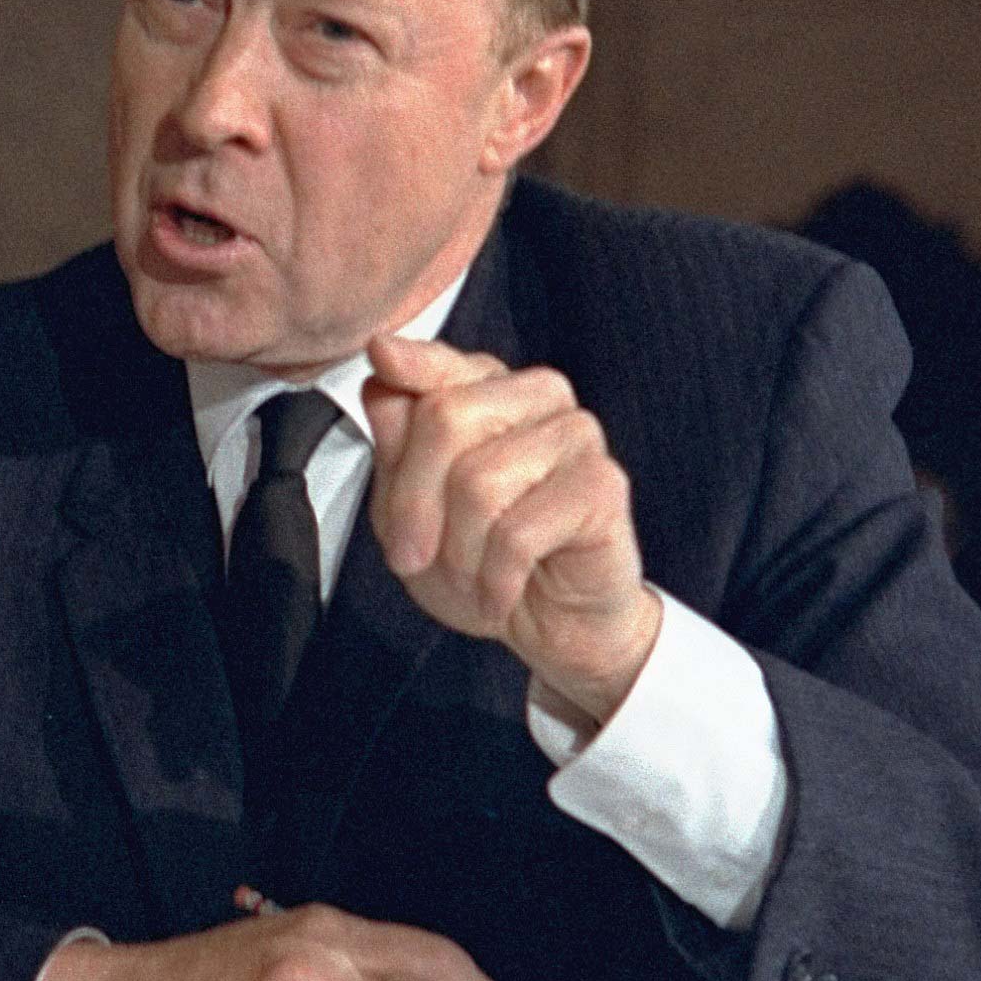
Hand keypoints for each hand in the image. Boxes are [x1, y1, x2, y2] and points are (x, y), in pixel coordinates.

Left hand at [362, 334, 660, 725]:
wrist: (554, 627)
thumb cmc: (480, 563)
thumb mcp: (410, 512)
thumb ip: (396, 446)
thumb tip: (380, 376)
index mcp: (491, 391)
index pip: (440, 364)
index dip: (410, 366)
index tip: (379, 353)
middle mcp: (539, 398)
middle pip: (445, 417)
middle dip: (413, 503)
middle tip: (411, 558)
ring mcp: (576, 435)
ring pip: (478, 482)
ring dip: (458, 553)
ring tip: (470, 578)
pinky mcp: (602, 486)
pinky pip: (518, 532)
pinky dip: (496, 579)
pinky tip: (503, 594)